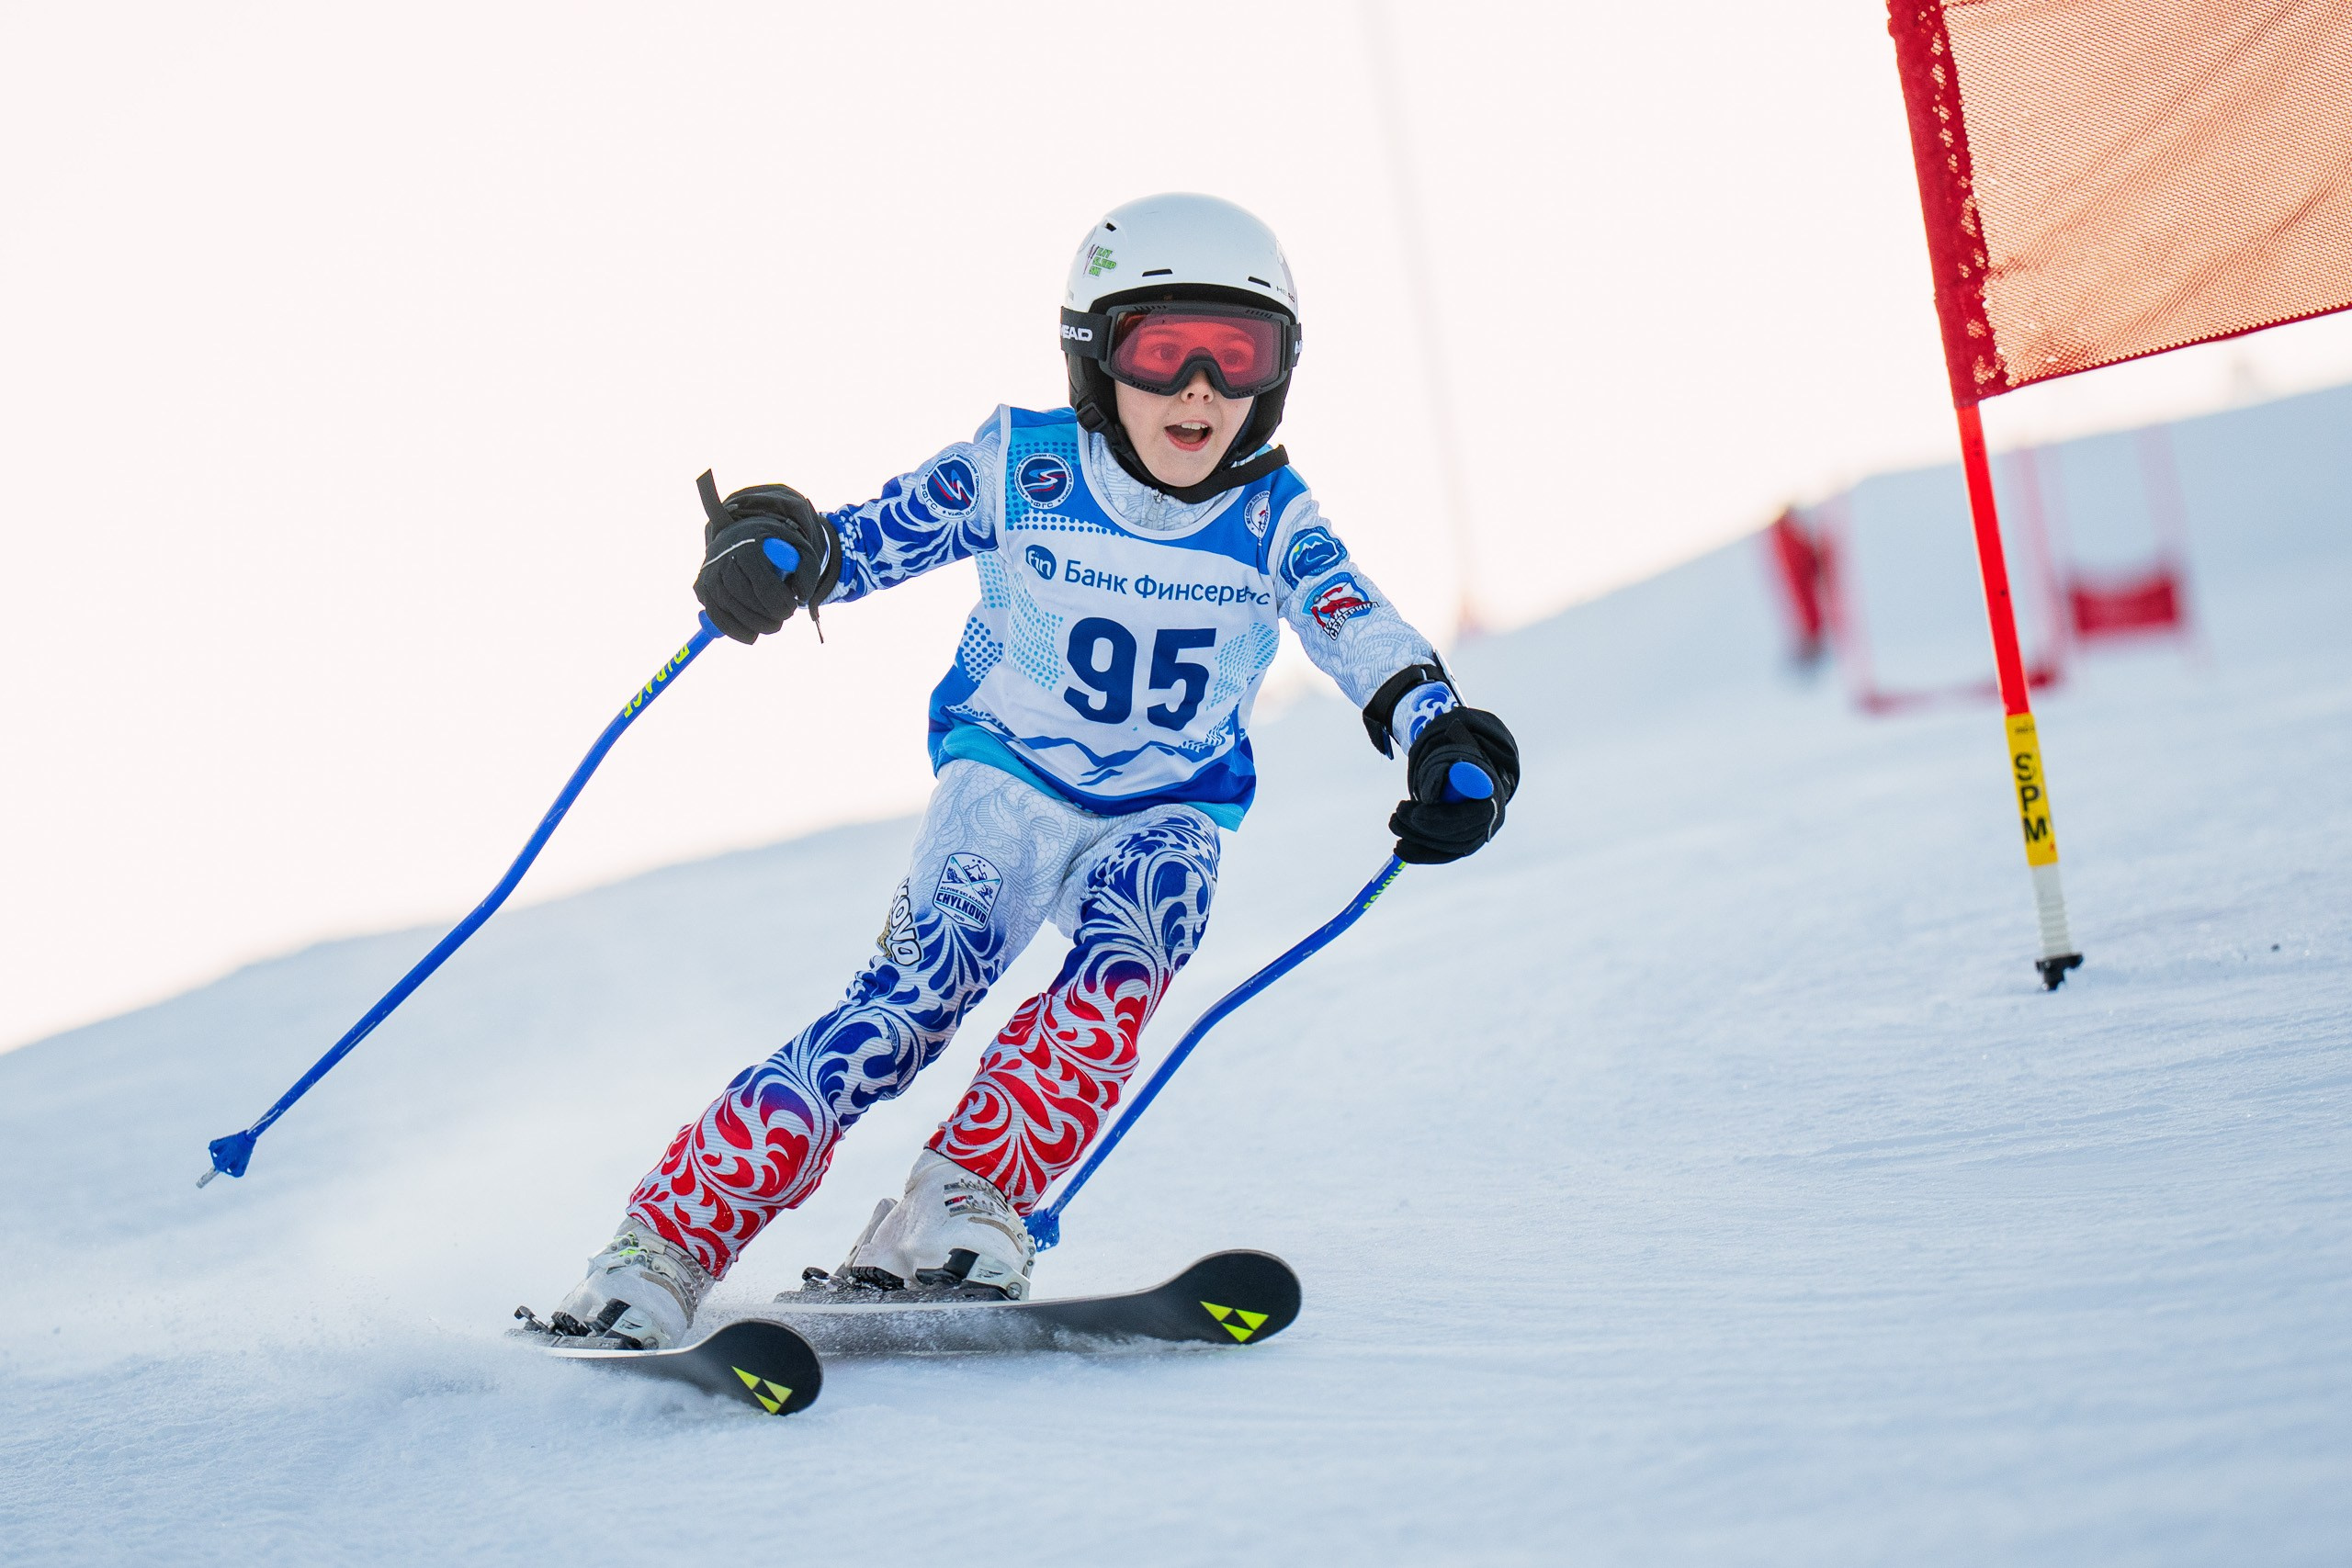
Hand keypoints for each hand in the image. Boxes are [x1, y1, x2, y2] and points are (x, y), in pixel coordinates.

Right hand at [694, 472, 842, 643]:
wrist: (742, 535)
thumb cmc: (774, 545)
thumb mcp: (798, 548)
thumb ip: (807, 570)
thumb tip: (801, 596)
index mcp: (748, 546)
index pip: (760, 580)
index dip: (777, 600)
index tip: (791, 609)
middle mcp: (723, 559)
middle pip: (741, 595)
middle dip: (764, 615)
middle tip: (782, 620)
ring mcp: (709, 574)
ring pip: (726, 607)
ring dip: (752, 624)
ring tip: (772, 626)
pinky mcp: (702, 589)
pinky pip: (714, 616)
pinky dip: (733, 630)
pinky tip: (751, 636)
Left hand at [1390, 707, 1519, 863]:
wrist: (1470, 778)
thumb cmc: (1458, 767)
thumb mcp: (1450, 761)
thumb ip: (1441, 773)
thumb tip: (1429, 797)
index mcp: (1489, 800)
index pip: (1463, 817)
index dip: (1437, 817)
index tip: (1414, 813)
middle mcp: (1487, 826)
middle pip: (1453, 836)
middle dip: (1420, 827)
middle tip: (1396, 813)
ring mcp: (1475, 840)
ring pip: (1443, 847)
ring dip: (1414, 837)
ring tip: (1393, 821)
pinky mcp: (1461, 849)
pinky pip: (1440, 856)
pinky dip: (1419, 854)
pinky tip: (1399, 848)